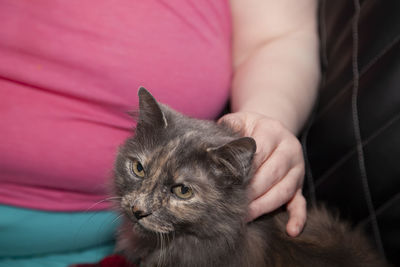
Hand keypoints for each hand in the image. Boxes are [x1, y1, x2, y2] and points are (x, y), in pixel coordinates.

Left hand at [219, 111, 306, 236]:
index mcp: (273, 131)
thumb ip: (227, 130)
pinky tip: (291, 231)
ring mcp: (297, 168)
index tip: (227, 182)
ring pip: (284, 190)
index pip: (259, 152)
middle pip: (272, 174)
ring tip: (245, 216)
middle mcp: (289, 149)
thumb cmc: (249, 128)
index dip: (244, 169)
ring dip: (264, 205)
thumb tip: (210, 149)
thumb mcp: (239, 121)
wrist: (271, 128)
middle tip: (232, 204)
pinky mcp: (300, 184)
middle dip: (251, 191)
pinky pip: (302, 202)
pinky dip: (298, 217)